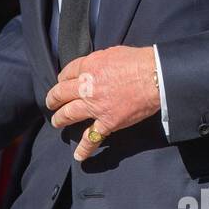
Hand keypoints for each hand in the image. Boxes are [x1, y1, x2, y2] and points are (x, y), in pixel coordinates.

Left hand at [45, 46, 160, 161]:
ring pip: (69, 114)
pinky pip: (92, 137)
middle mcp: (87, 86)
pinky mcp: (108, 122)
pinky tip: (78, 155)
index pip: (67, 73)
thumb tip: (94, 68)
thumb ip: (98, 62)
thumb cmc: (139, 61)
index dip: (63, 79)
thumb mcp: (112, 52)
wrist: (156, 77)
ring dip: (60, 119)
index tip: (63, 82)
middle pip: (61, 93)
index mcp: (88, 66)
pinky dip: (84, 148)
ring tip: (56, 122)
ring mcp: (95, 106)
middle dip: (53, 99)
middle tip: (51, 102)